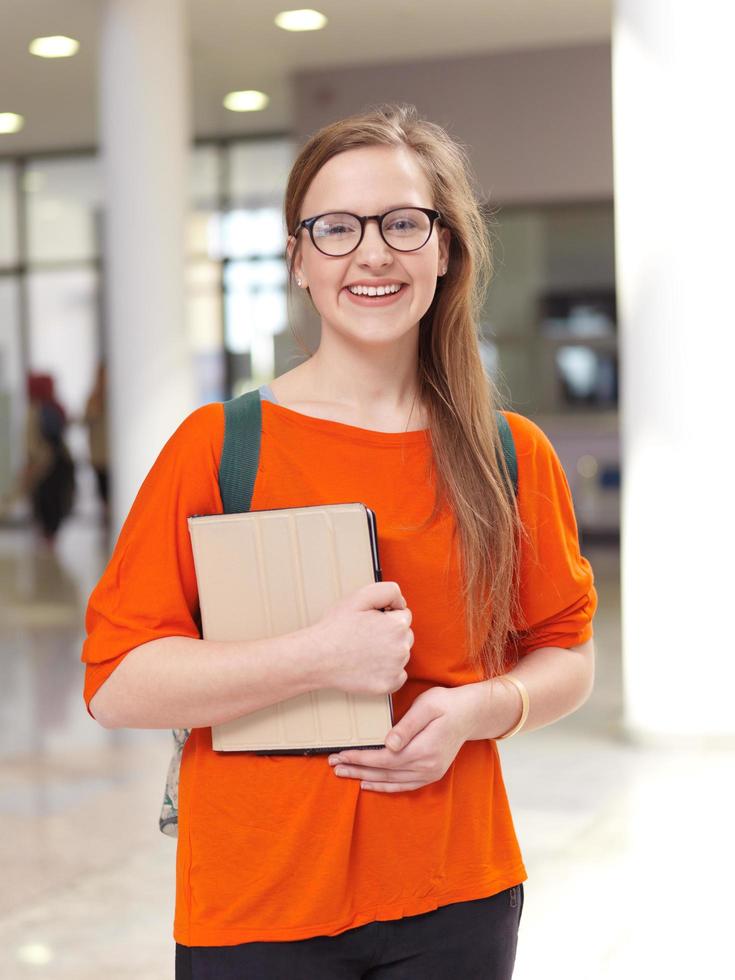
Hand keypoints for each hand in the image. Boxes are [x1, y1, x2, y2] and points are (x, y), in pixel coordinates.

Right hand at [308, 581, 412, 695]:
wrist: (317, 657)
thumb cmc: (336, 627)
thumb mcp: (360, 597)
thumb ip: (388, 591)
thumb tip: (402, 602)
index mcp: (397, 625)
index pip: (404, 615)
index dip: (385, 615)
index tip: (369, 621)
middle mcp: (401, 649)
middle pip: (405, 635)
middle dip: (390, 633)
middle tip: (365, 635)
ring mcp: (395, 669)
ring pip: (400, 654)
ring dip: (389, 651)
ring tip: (364, 650)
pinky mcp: (388, 685)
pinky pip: (398, 675)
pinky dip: (388, 671)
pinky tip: (369, 665)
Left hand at [327, 685, 475, 792]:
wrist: (470, 714)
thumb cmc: (446, 704)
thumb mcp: (427, 706)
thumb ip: (407, 726)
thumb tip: (388, 744)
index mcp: (424, 750)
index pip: (384, 759)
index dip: (361, 758)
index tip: (341, 753)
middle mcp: (427, 767)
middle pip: (384, 773)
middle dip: (356, 768)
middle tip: (334, 764)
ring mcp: (430, 773)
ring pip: (391, 781)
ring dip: (365, 778)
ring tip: (344, 773)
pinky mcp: (431, 774)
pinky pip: (403, 786)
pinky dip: (384, 787)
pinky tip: (368, 784)